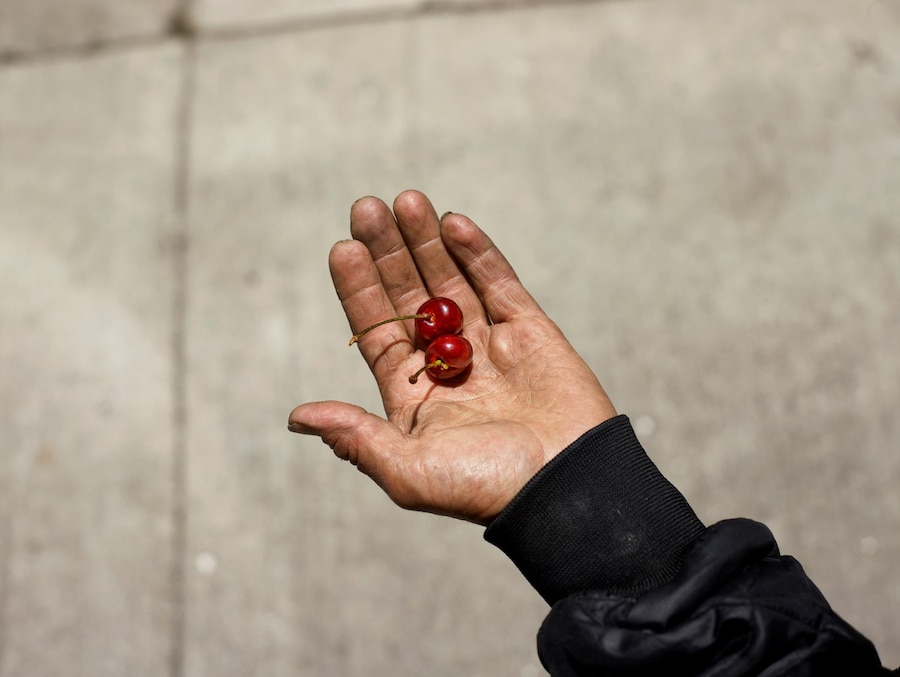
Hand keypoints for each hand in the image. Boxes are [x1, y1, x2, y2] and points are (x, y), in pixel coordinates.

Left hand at [289, 191, 616, 524]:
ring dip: (427, 242)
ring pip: (452, 281)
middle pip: (410, 295)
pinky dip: (477, 253)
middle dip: (388, 252)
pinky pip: (499, 283)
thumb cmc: (485, 487)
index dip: (359, 289)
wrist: (566, 488)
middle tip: (367, 209)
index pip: (378, 329)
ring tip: (405, 200)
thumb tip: (297, 417)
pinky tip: (451, 223)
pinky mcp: (530, 331)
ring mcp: (490, 344)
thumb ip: (354, 438)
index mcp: (414, 394)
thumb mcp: (407, 471)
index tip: (342, 249)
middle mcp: (447, 365)